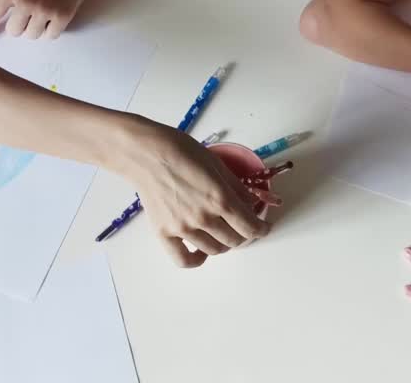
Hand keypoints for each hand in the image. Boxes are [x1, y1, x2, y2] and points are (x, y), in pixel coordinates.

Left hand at [0, 0, 106, 45]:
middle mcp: (26, 2)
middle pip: (13, 31)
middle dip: (19, 25)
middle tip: (29, 12)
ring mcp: (45, 11)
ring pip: (32, 35)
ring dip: (35, 27)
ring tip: (45, 10)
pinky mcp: (62, 17)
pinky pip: (50, 35)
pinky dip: (51, 29)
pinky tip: (55, 14)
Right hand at [118, 118, 270, 267]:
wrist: (146, 153)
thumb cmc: (181, 151)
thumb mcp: (216, 164)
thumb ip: (237, 188)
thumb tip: (251, 204)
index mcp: (220, 198)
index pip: (250, 226)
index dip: (262, 229)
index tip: (264, 227)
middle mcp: (203, 218)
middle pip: (235, 240)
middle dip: (244, 234)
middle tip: (242, 225)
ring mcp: (183, 228)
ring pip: (214, 250)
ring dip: (224, 244)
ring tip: (222, 233)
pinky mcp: (164, 233)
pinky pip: (183, 260)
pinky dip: (197, 260)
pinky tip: (202, 252)